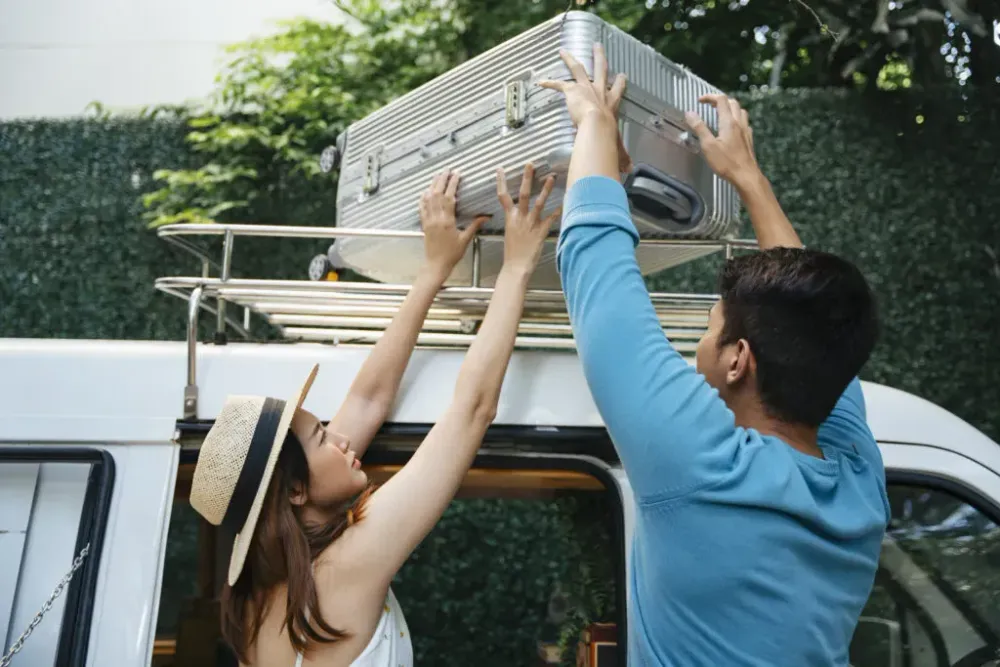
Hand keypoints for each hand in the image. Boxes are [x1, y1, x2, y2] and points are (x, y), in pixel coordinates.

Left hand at [419, 171, 488, 278]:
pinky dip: (423, 197)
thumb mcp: (465, 239)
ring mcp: (428, 220)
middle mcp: (436, 218)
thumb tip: (486, 216)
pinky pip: (422, 207)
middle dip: (442, 180)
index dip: (452, 183)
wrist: (436, 264)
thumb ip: (474, 226)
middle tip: (446, 170)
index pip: (449, 197)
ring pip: (428, 198)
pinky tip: (425, 191)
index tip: (456, 174)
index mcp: (447, 221)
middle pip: (437, 194)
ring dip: (433, 185)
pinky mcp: (424, 224)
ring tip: (437, 175)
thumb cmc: (452, 254)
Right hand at [496, 164, 558, 274]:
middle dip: (527, 178)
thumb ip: (515, 222)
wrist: (515, 267)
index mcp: (510, 218)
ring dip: (546, 189)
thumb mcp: (510, 233)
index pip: (503, 196)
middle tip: (530, 164)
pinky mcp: (541, 232)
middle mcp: (520, 218)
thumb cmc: (512, 253)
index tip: (500, 169)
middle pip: (523, 194)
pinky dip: (558, 211)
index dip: (501, 182)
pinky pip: (551, 219)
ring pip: (539, 203)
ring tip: (551, 177)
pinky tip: (564, 203)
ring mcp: (531, 224)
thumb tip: (518, 215)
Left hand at [539, 44, 632, 173]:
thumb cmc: (607, 138)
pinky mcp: (573, 91)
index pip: (617, 91)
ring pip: (578, 69)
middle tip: (598, 47)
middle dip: (600, 58)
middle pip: (601, 70)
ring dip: (570, 59)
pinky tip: (540, 81)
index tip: (622, 76)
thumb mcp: (617, 147)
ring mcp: (586, 89)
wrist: (597, 128)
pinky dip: (549, 83)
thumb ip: (621, 157)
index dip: (620, 83)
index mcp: (610, 105)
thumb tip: (628, 170)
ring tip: (563, 51)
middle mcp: (599, 93)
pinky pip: (559, 84)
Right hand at [685, 94, 760, 188]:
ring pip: (740, 111)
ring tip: (721, 112)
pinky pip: (744, 122)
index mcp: (728, 122)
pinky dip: (737, 118)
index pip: (721, 100)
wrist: (746, 175)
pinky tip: (733, 126)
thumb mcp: (708, 145)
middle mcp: (739, 123)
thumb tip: (690, 113)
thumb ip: (699, 128)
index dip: (709, 97)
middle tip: (709, 105)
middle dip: (719, 100)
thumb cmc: (727, 163)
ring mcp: (746, 130)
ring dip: (730, 107)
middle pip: (732, 102)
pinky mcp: (749, 139)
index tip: (700, 100)